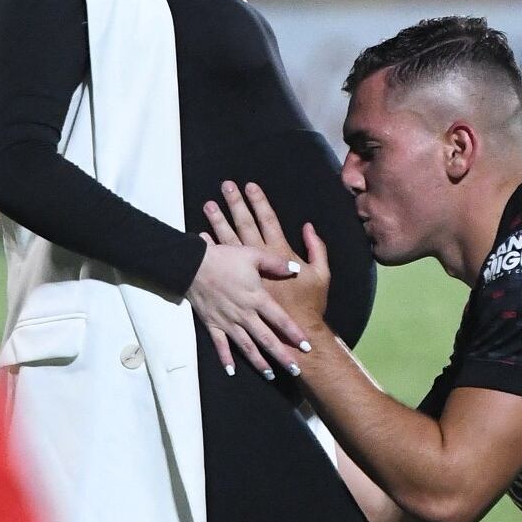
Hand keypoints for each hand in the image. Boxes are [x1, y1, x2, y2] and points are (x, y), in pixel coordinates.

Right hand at [186, 236, 311, 378]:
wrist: (192, 265)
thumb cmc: (224, 259)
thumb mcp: (252, 256)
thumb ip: (275, 263)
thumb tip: (296, 269)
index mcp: (257, 298)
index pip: (280, 320)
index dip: (294, 333)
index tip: (307, 346)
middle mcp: (244, 314)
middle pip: (267, 339)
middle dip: (282, 356)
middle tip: (295, 370)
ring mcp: (228, 322)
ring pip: (246, 346)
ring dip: (259, 362)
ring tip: (270, 375)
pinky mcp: (212, 324)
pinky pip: (220, 345)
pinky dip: (225, 358)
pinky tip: (231, 371)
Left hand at [204, 180, 331, 336]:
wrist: (296, 335)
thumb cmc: (309, 304)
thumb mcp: (321, 275)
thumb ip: (316, 249)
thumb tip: (308, 228)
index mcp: (279, 255)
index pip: (267, 221)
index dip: (258, 202)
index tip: (249, 186)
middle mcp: (258, 261)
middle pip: (244, 227)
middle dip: (235, 205)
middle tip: (225, 187)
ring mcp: (244, 273)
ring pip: (228, 243)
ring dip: (217, 223)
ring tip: (208, 205)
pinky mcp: (237, 284)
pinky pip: (220, 265)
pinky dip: (211, 250)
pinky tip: (200, 237)